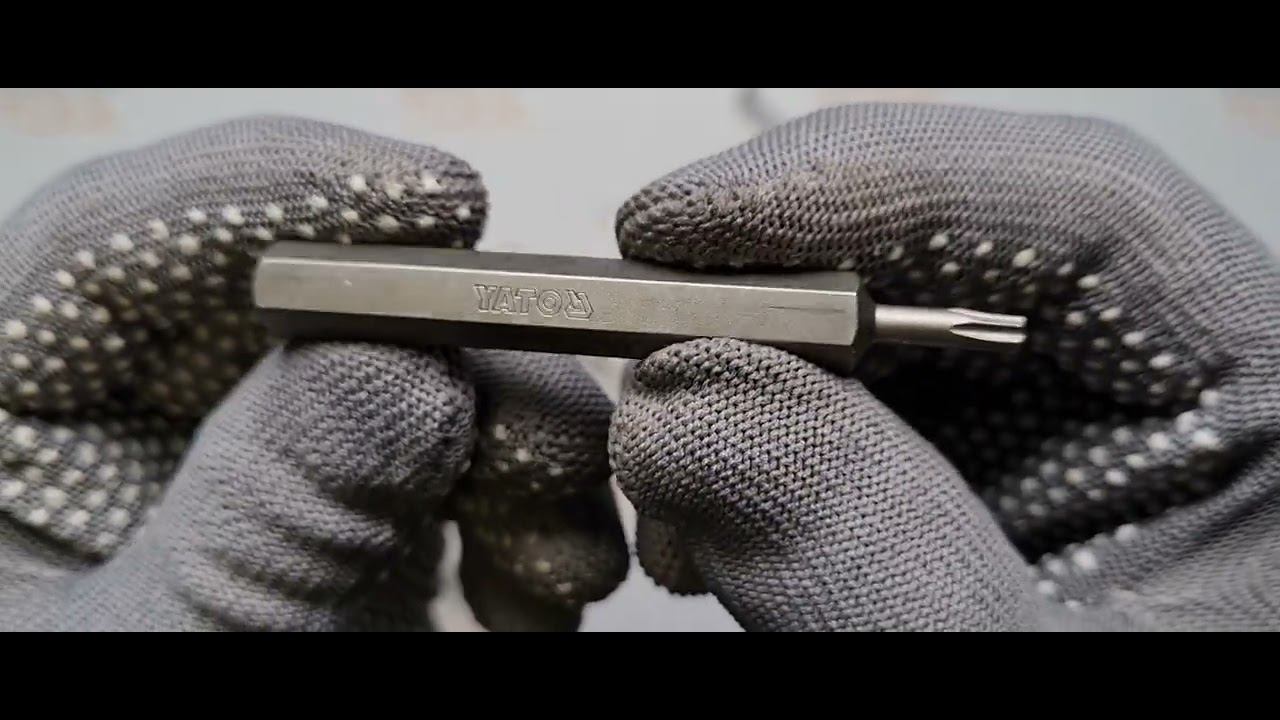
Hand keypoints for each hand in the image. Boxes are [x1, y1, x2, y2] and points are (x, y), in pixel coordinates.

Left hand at [0, 116, 626, 630]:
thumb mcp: (178, 659)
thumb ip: (268, 519)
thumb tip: (401, 363)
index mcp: (7, 440)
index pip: (110, 254)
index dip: (267, 193)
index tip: (433, 201)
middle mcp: (139, 438)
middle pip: (288, 305)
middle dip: (446, 348)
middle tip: (537, 412)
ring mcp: (258, 481)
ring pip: (406, 383)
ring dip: (513, 445)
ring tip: (564, 550)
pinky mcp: (353, 534)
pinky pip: (456, 474)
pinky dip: (522, 514)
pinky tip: (544, 586)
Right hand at [609, 103, 1279, 630]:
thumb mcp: (1003, 687)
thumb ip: (864, 563)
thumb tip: (681, 397)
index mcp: (1270, 411)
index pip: (1090, 213)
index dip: (877, 180)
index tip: (690, 222)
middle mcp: (1173, 390)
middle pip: (972, 244)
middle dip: (790, 279)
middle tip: (647, 319)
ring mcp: (1068, 428)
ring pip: (891, 317)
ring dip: (756, 362)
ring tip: (672, 456)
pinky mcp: (981, 474)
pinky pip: (857, 402)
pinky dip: (760, 431)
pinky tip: (711, 499)